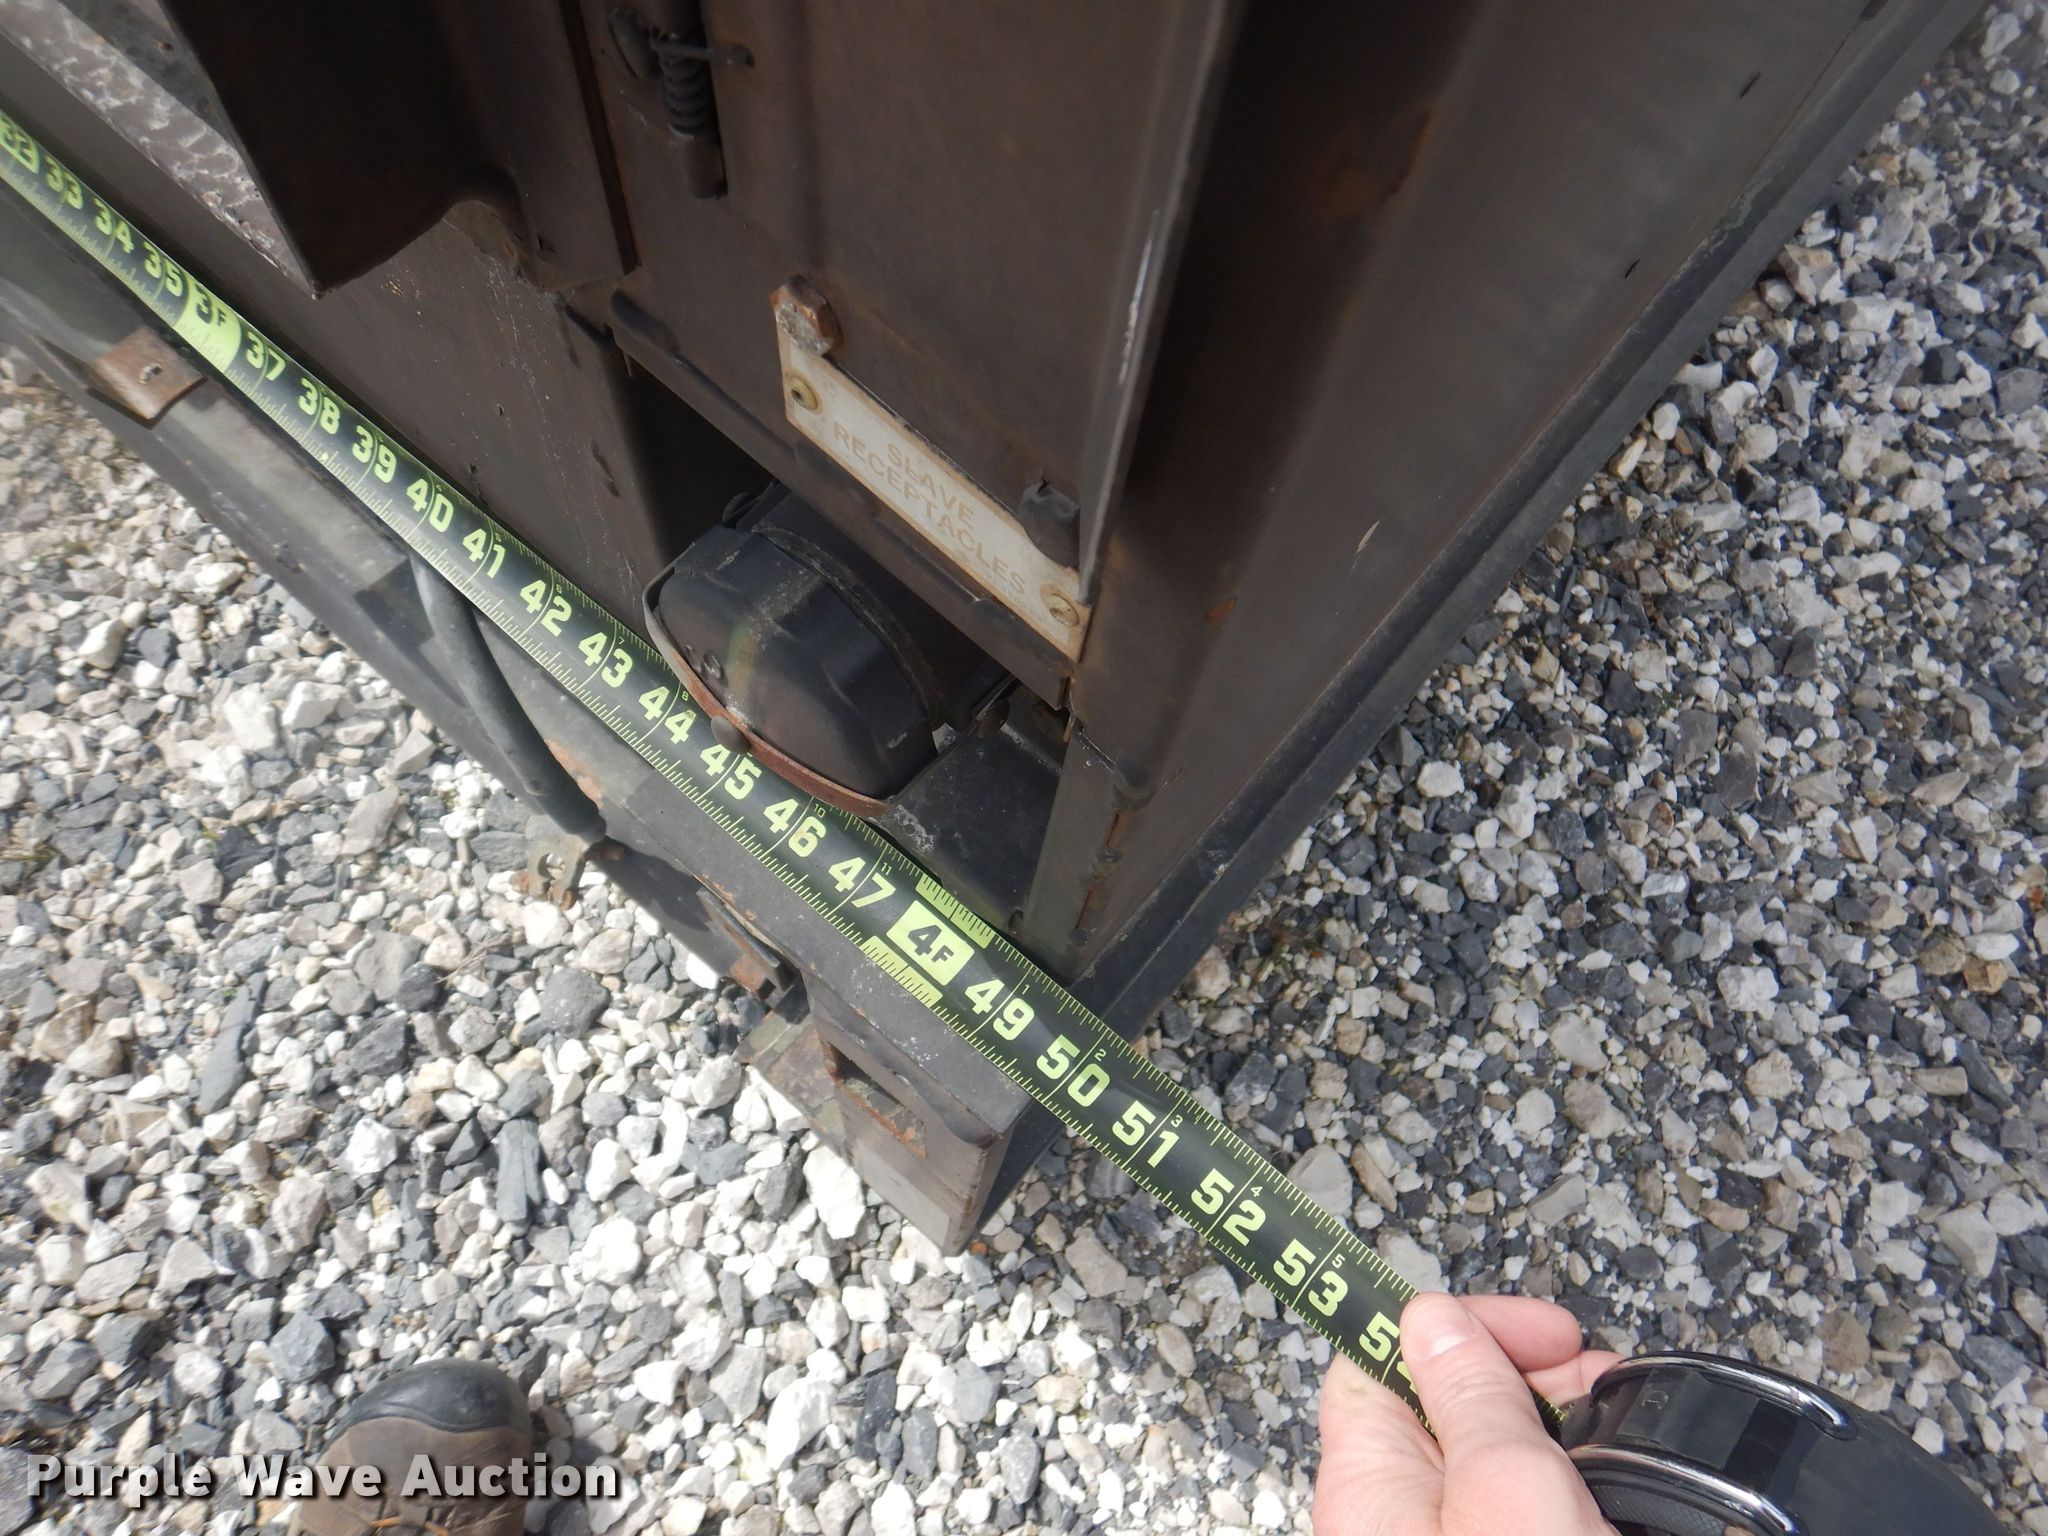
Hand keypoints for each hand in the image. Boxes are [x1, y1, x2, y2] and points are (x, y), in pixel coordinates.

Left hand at [1314, 1293, 1623, 1535]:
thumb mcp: (1510, 1484)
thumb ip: (1472, 1394)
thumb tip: (1434, 1316)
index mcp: (1368, 1484)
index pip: (1380, 1356)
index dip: (1460, 1327)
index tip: (1536, 1329)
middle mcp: (1396, 1514)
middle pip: (1443, 1399)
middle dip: (1525, 1372)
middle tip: (1592, 1377)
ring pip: (1489, 1451)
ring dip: (1553, 1423)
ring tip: (1620, 1425)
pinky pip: (1517, 1498)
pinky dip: (1562, 1477)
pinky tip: (1612, 1475)